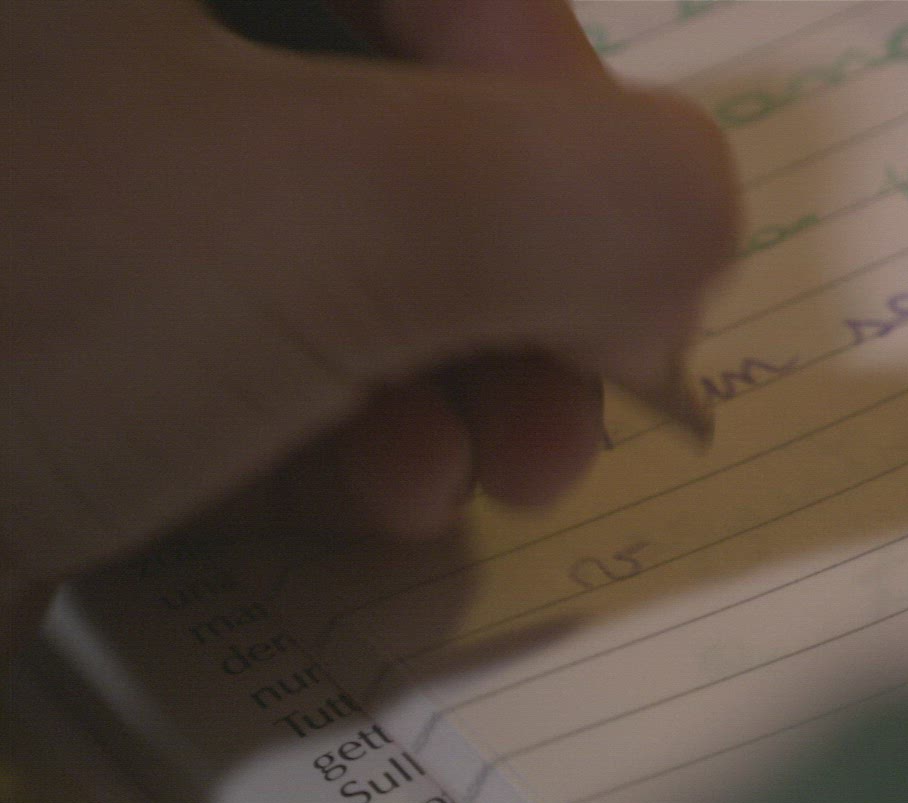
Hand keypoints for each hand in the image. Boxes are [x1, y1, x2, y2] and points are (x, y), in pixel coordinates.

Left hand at [0, 0, 736, 637]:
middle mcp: (94, 25)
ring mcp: (52, 141)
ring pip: (302, 204)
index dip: (559, 89)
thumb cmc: (6, 305)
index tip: (621, 274)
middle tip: (558, 428)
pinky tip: (337, 500)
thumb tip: (689, 233)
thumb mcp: (339, 225)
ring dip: (426, 363)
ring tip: (439, 491)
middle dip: (504, 271)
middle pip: (374, 78)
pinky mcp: (28, 274)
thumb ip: (598, 192)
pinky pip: (207, 293)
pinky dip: (305, 401)